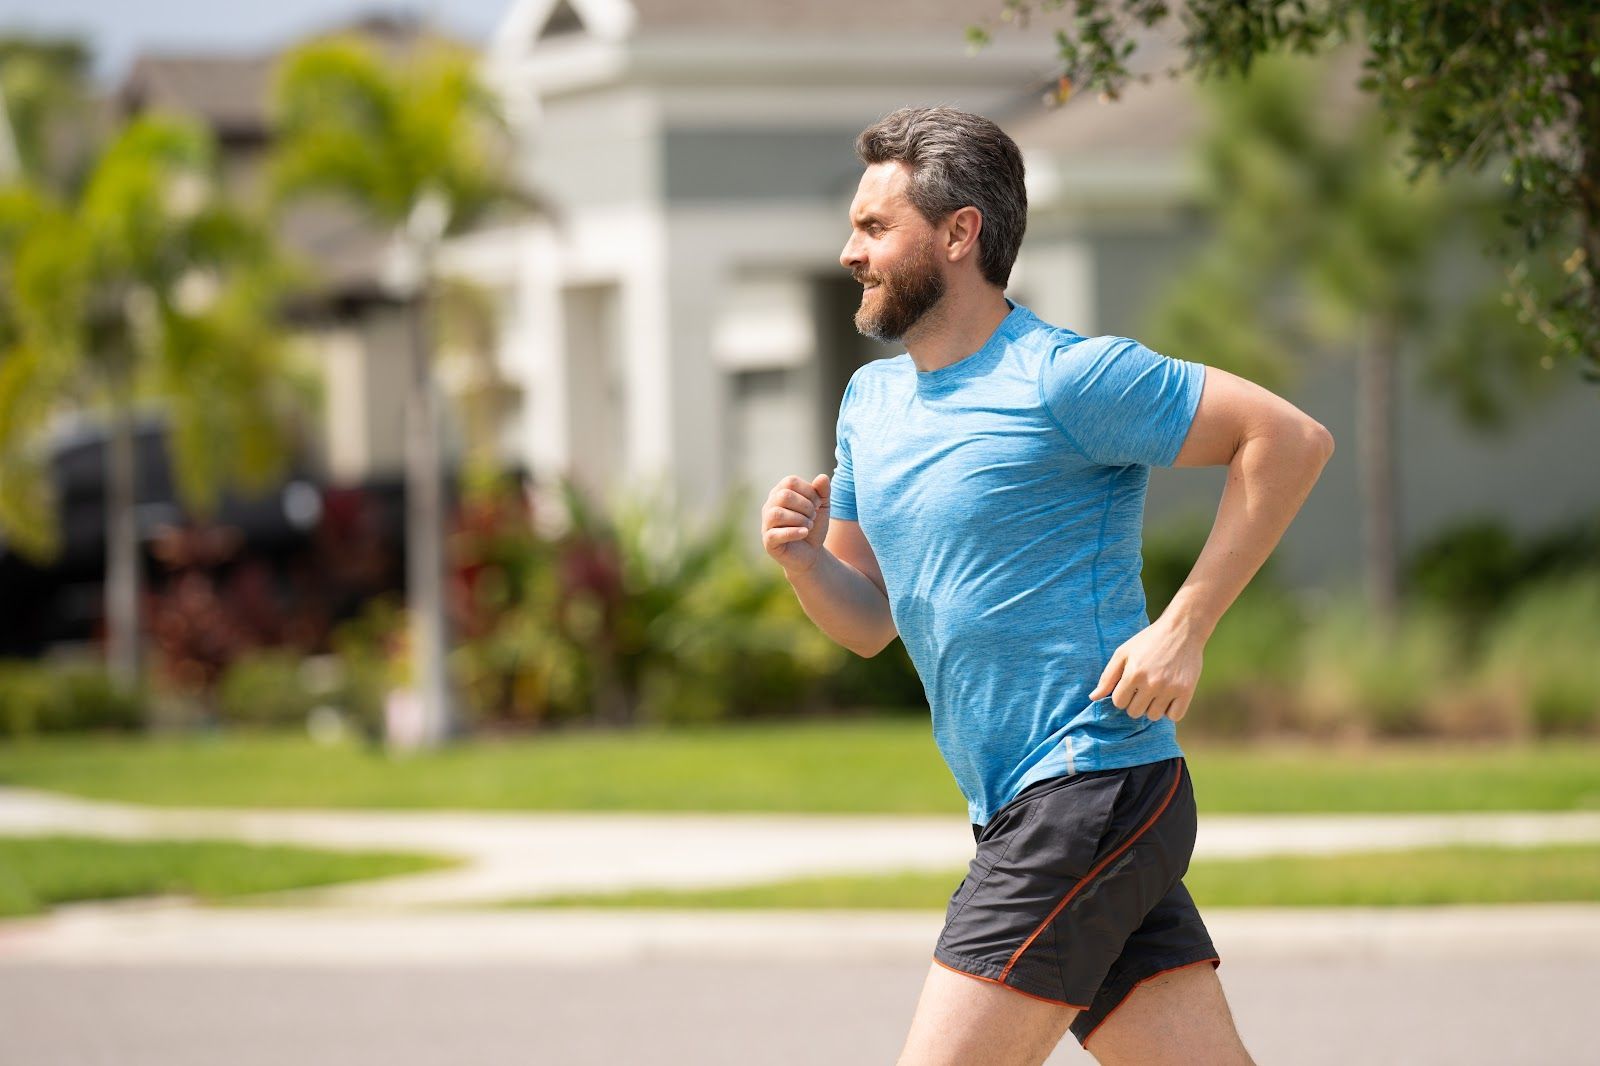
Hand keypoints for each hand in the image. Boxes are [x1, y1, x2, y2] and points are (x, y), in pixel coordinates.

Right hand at [762, 473, 829, 573]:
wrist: (812, 553)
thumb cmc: (813, 526)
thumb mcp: (822, 506)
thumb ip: (823, 491)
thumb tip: (822, 477)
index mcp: (780, 492)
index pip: (790, 481)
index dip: (808, 491)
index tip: (818, 503)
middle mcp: (770, 506)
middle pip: (784, 496)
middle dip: (805, 506)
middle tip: (813, 516)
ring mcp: (767, 524)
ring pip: (777, 514)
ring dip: (799, 519)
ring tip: (809, 525)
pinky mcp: (768, 541)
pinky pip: (775, 534)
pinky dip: (793, 532)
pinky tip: (805, 532)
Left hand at [1088, 616, 1203, 722]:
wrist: (1182, 629)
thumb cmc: (1148, 641)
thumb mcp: (1123, 653)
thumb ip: (1107, 677)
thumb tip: (1093, 698)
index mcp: (1133, 673)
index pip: (1119, 702)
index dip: (1122, 695)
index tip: (1129, 685)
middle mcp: (1151, 683)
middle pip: (1135, 712)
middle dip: (1135, 702)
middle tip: (1143, 687)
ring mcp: (1170, 688)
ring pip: (1153, 716)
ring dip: (1152, 707)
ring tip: (1156, 691)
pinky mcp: (1187, 691)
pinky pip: (1174, 716)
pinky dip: (1171, 710)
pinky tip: (1169, 697)